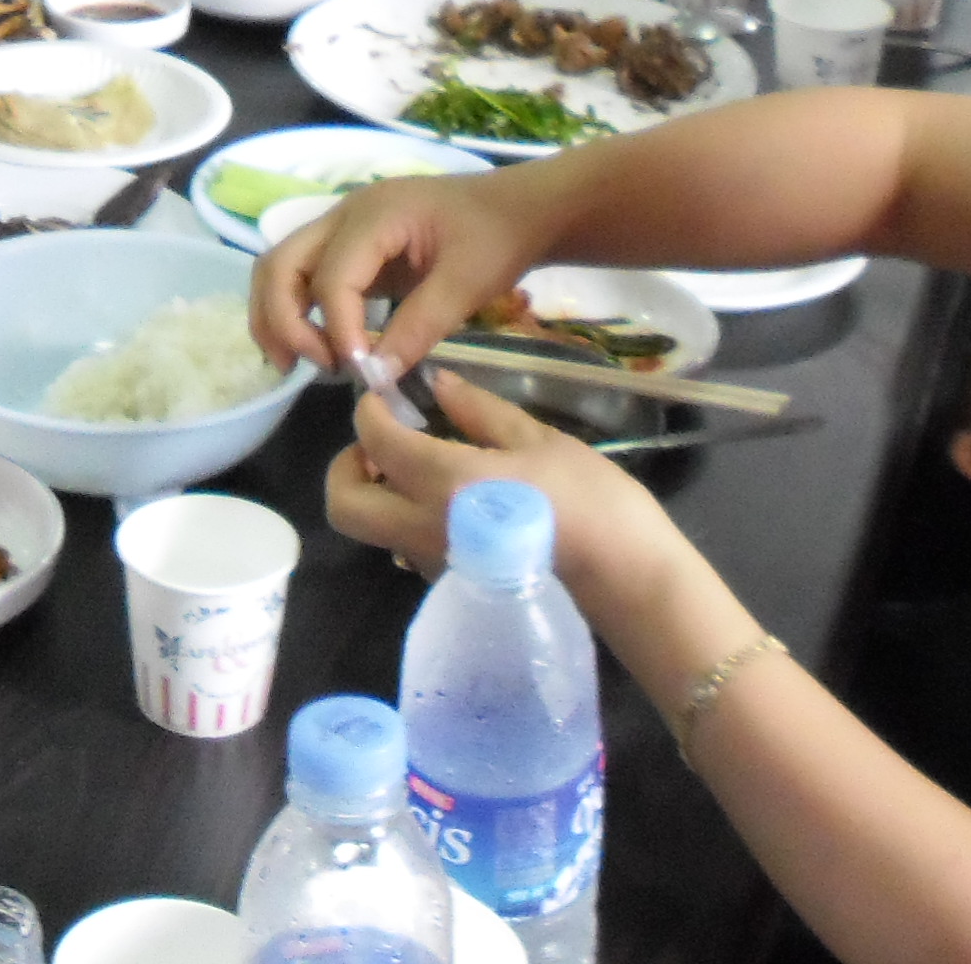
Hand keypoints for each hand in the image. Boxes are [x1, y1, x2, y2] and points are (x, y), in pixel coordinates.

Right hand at [251, 170, 550, 376]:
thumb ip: (418, 329)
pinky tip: (319, 347)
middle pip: (279, 263)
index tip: (360, 371)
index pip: (331, 277)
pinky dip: (298, 311)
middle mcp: (345, 215)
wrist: (518, 208)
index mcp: (375, 215)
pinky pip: (304, 276)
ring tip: (299, 363)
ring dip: (279, 316)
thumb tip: (374, 377)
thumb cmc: (496, 237)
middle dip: (281, 320)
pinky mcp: (351, 248)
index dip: (338, 329)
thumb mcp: (465, 285)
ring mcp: (343, 229)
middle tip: (306, 367)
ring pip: (281, 268)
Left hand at [326, 373, 684, 606]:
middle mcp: (423, 527)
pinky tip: (454, 499)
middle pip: (344, 503)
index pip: (373, 440)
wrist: (625, 581)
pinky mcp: (451, 587)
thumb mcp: (539, 440)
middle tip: (387, 440)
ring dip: (377, 493)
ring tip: (421, 466)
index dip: (369, 411)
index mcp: (443, 481)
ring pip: (371, 530)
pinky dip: (408, 518)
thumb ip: (480, 412)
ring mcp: (434, 565)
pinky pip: (405, 546)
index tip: (384, 396)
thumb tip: (438, 384)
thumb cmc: (590, 500)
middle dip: (348, 465)